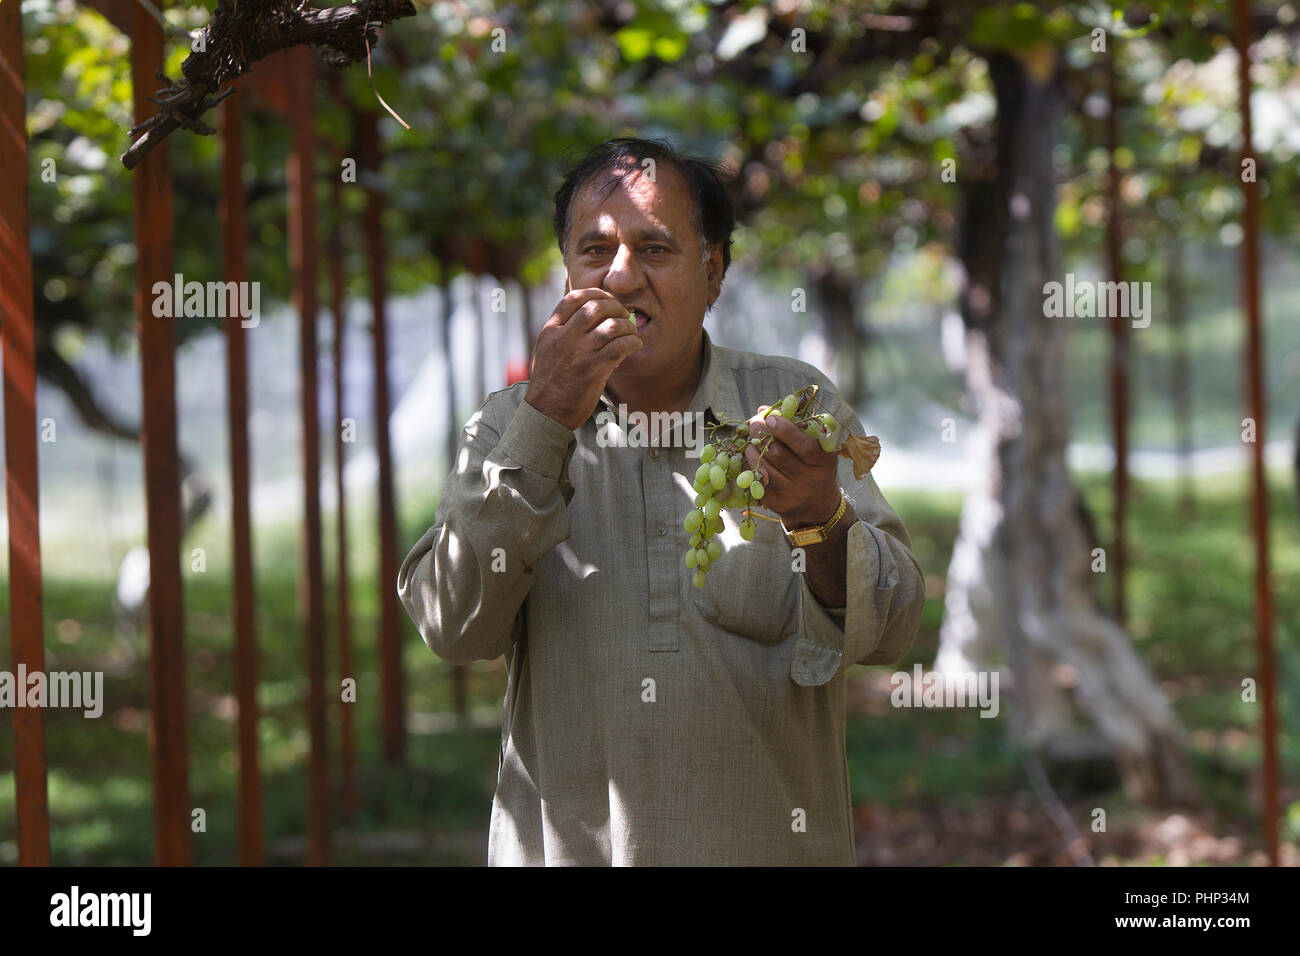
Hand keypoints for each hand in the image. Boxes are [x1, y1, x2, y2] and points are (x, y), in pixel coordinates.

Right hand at [525, 288, 642, 430]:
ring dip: (627, 326)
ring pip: (611, 326)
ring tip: (631, 332)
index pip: (574, 298)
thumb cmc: (550, 383)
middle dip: (615, 307)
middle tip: (623, 315)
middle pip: (595, 307)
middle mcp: (563, 338)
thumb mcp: (546, 350)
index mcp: (550, 330)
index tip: (607, 298)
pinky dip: (632, 343)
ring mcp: (578, 354)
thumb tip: (587, 314)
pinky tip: (635, 346)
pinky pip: (620, 347)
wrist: (545, 413)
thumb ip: (562, 331)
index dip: (595, 293)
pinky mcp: (593, 370)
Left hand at [743, 407, 840, 527]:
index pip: (805, 446)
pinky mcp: (776, 502)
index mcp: (824, 462)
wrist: (816, 503)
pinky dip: (750, 464)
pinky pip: (757, 480)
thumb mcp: (815, 445)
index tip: (771, 418)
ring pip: (764, 467)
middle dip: (762, 434)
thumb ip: (793, 425)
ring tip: (751, 439)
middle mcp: (809, 479)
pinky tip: (751, 455)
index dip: (786, 431)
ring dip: (752, 449)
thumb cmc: (813, 465)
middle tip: (754, 423)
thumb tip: (763, 409)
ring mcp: (792, 493)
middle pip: (778, 455)